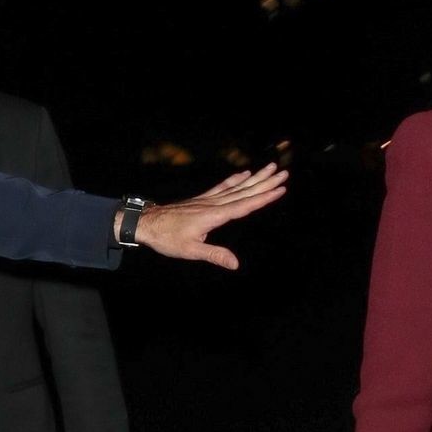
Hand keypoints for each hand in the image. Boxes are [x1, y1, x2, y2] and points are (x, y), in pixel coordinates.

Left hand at [127, 164, 287, 269]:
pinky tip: (244, 174)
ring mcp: (208, 200)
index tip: (280, 189)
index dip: (263, 198)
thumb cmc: (167, 238)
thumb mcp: (191, 250)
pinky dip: (235, 179)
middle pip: (245, 191)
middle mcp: (213, 204)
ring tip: (270, 168)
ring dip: (255, 177)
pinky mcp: (202, 199)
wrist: (147, 223)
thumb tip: (235, 263)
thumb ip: (214, 255)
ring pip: (237, 187)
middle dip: (265, 182)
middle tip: (284, 173)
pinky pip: (223, 187)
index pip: (244, 205)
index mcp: (214, 215)